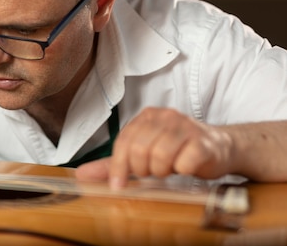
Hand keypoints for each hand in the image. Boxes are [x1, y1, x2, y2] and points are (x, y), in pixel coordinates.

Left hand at [75, 107, 234, 187]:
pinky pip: (185, 163)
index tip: (118, 186)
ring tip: (170, 169)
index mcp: (147, 116)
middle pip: (139, 150)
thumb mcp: (143, 154)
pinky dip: (182, 171)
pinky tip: (186, 167)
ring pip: (160, 157)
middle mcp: (165, 116)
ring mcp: (186, 126)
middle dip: (143, 170)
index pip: (124, 142)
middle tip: (153, 173)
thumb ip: (113, 164)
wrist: (220, 148)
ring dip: (163, 171)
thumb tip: (82, 175)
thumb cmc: (178, 151)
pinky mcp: (204, 142)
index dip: (118, 167)